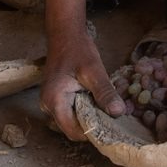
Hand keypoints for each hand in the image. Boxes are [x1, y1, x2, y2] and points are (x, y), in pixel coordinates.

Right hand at [38, 0, 124, 140]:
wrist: (65, 33)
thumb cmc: (77, 50)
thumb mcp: (94, 70)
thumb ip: (104, 92)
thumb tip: (118, 113)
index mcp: (54, 102)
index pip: (73, 132)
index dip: (92, 133)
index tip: (111, 128)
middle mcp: (48, 106)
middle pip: (72, 128)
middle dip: (92, 125)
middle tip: (111, 117)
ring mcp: (50, 102)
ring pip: (72, 120)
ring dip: (89, 117)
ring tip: (105, 108)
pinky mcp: (55, 97)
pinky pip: (70, 111)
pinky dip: (84, 109)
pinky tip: (97, 101)